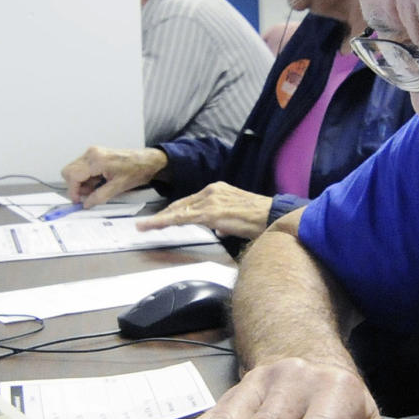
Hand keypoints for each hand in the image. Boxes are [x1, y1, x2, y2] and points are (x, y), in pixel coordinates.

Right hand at [61, 146, 167, 206]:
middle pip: (69, 171)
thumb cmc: (137, 170)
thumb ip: (100, 196)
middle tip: (88, 195)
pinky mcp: (95, 154)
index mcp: (97, 160)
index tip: (77, 200)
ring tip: (97, 188)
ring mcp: (93, 152)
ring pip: (74, 170)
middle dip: (76, 186)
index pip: (73, 175)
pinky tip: (98, 182)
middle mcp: (92, 153)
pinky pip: (82, 167)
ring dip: (82, 182)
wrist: (147, 162)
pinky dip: (86, 178)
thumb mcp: (119, 187)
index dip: (73, 190)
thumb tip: (87, 203)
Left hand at [136, 182, 273, 239]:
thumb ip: (224, 221)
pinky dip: (165, 221)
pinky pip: (183, 218)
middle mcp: (211, 192)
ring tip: (144, 226)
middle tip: (145, 224)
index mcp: (218, 191)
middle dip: (162, 215)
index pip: (190, 201)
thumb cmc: (260, 219)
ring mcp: (210, 201)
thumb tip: (218, 228)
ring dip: (160, 219)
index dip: (174, 210)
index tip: (161, 218)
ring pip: (178, 210)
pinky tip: (154, 226)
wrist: (274, 216)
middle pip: (180, 204)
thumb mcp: (237, 217)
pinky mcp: (211, 212)